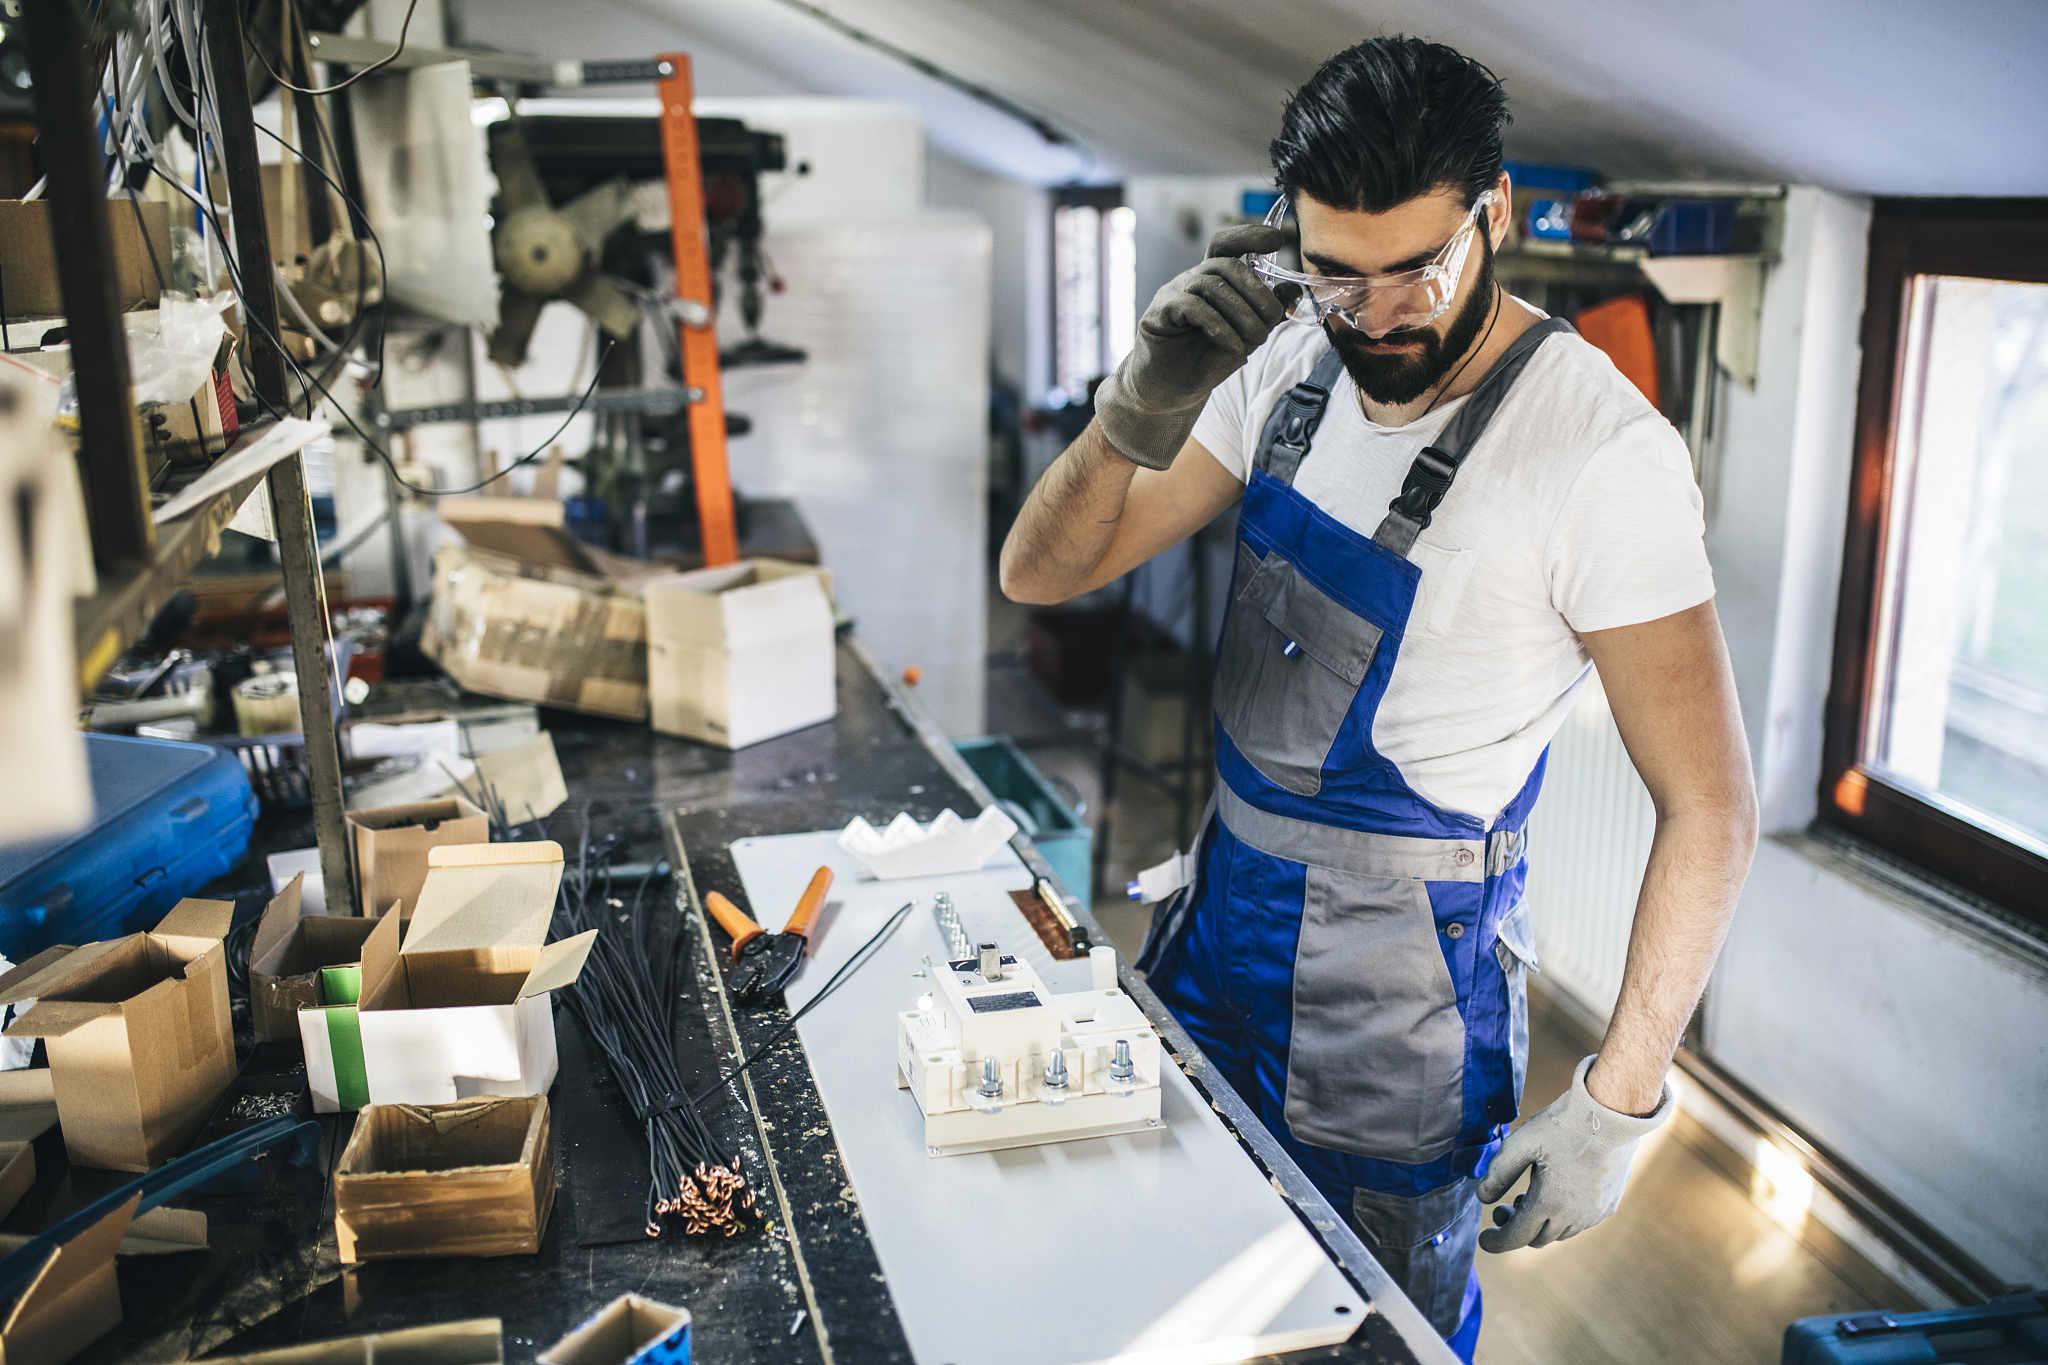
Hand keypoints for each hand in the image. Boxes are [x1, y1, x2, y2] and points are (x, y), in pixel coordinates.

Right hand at [1093, 225, 1296, 470]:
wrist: (1171, 392)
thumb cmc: (1205, 362)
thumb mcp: (1244, 336)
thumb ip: (1265, 314)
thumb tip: (1292, 291)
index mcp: (1212, 280)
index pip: (1228, 244)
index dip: (1251, 235)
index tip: (1278, 240)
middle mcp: (1192, 280)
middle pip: (1227, 265)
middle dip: (1257, 291)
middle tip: (1273, 319)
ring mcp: (1173, 293)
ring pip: (1213, 285)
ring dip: (1243, 313)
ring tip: (1255, 340)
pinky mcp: (1159, 313)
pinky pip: (1194, 308)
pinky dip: (1220, 327)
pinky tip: (1233, 346)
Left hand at [1476, 1054, 1672, 1251]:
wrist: (1613, 1115)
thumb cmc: (1564, 1125)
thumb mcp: (1522, 1143)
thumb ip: (1498, 1173)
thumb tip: (1483, 1198)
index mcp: (1549, 1203)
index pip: (1516, 1237)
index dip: (1497, 1241)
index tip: (1483, 1240)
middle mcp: (1574, 1216)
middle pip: (1536, 1239)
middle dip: (1515, 1228)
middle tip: (1503, 1208)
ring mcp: (1594, 1214)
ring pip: (1558, 1233)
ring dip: (1539, 1224)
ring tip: (1527, 1197)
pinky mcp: (1608, 1206)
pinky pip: (1579, 1224)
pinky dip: (1561, 1218)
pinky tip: (1555, 1195)